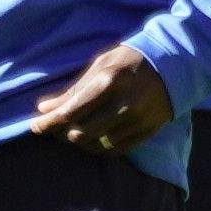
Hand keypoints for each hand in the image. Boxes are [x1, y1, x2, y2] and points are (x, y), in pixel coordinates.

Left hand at [27, 42, 177, 155]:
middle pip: (80, 134)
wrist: (174, 63)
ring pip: (97, 146)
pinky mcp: (147, 132)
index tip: (36, 126)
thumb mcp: (101, 64)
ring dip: (79, 142)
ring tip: (73, 131)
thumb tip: (45, 109)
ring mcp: (137, 121)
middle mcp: (124, 104)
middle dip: (62, 133)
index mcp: (109, 82)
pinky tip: (93, 138)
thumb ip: (73, 88)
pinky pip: (115, 150)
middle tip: (55, 127)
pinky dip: (98, 147)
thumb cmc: (130, 60)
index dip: (48, 123)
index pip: (70, 112)